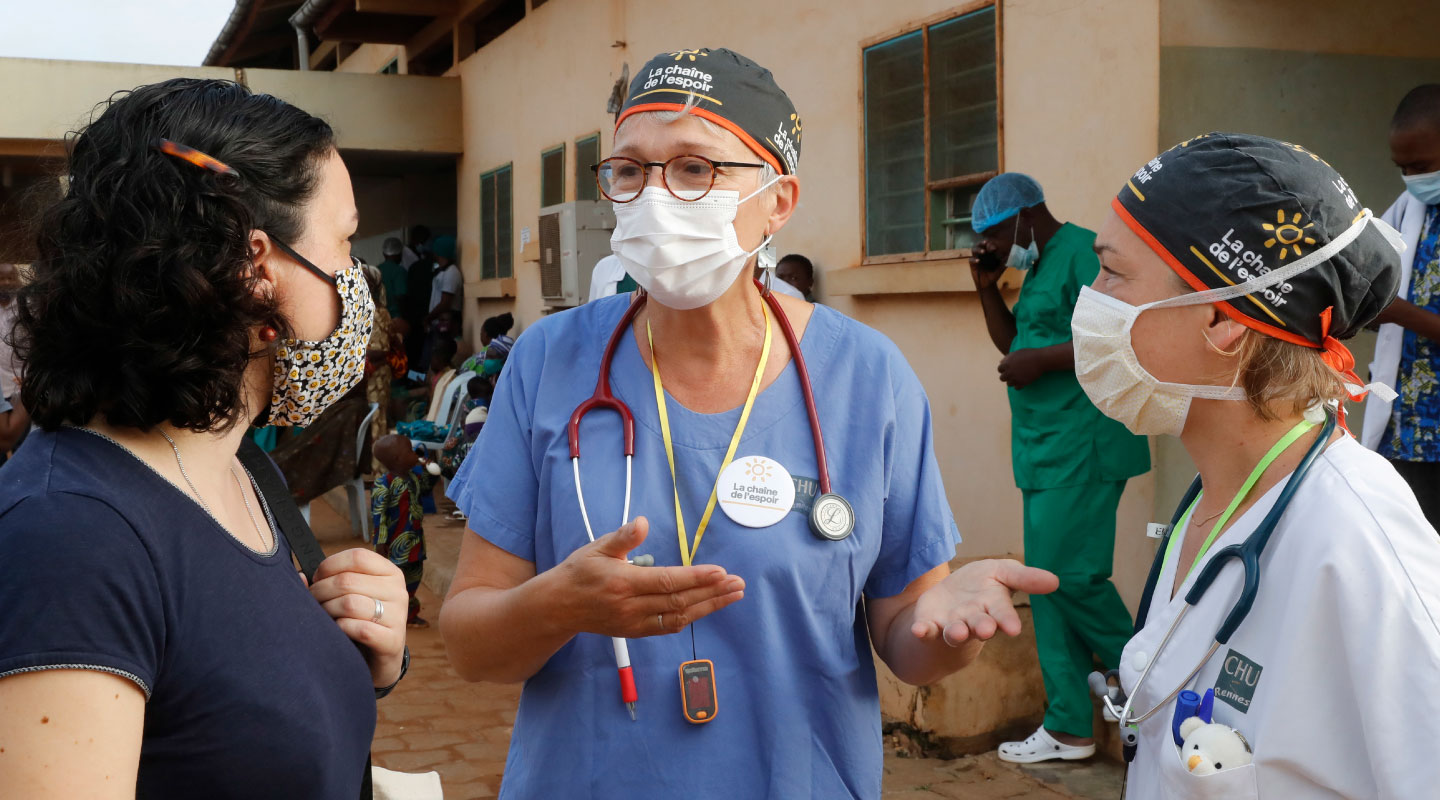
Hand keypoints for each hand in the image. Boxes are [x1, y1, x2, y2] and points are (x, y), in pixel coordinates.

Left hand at [308, 548, 408, 686]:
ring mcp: (398, 616)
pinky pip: (360, 629)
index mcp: (390, 573)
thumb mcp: (351, 595)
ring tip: (323, 618)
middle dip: (321, 592)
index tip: (317, 578)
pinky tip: (338, 632)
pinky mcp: (393, 640)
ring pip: (351, 604)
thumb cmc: (361, 621)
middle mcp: (398, 591)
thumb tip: (300, 576)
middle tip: (312, 603)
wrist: (380, 660)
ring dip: (328, 611)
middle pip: (348, 581)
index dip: (329, 566)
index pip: (357, 557)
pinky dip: (342, 629)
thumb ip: (329, 581)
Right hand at [546, 517, 745, 637]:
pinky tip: (709, 607)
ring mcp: (635, 623)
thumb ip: (623, 537)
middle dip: (712, 593)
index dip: (697, 578)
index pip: (668, 582)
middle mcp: (631, 606)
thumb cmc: (580, 572)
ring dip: (709, 607)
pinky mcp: (636, 632)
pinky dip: (691, 617)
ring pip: (679, 617)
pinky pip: (669, 626)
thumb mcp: (597, 547)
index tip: (721, 572)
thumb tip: (642, 523)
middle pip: (679, 602)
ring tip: (733, 595)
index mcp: (623, 583)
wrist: (559, 606)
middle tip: (738, 583)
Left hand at [909, 559, 1057, 644]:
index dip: (1008, 620)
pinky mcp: (930, 625)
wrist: (950, 598)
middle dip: (982, 627)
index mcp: (994, 607)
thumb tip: (1056, 581)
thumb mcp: (1003, 573)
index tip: (1013, 628)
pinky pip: (927, 631)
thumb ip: (1025, 578)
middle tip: (985, 629)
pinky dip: (923, 631)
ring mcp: (952, 624)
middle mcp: (974, 620)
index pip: (1003, 614)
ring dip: (955, 632)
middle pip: (979, 625)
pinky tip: (919, 630)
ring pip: (955, 632)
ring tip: (956, 632)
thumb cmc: (982, 585)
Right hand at [968, 242, 1002, 290]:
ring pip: (974, 250)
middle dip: (982, 243)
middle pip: (979, 245)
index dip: (990, 244)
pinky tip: (978, 261)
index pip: (988, 246)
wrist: (987, 285)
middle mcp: (982, 255)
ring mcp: (976, 259)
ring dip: (978, 249)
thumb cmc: (994, 276)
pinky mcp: (972, 265)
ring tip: (983, 251)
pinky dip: (974, 260)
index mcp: (989, 254)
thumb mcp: (1000, 270)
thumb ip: (1003, 264)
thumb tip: (1009, 258)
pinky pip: (971, 260)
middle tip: (986, 242)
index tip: (995, 247)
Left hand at [997, 348, 1048, 387]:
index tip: (1009, 368)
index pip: (999, 369)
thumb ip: (1007, 358)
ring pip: (1009, 384)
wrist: (1041, 359)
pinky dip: (1019, 385)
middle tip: (1013, 374)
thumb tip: (1000, 362)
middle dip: (1006, 376)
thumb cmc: (1029, 354)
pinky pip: (1017, 388)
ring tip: (1018, 377)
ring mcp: (1016, 378)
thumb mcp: (1017, 353)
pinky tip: (1023, 380)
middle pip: (1002, 378)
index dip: (1003, 369)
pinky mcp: (1023, 383)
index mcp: (1007, 364)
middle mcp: (1010, 372)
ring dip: (1013, 381)